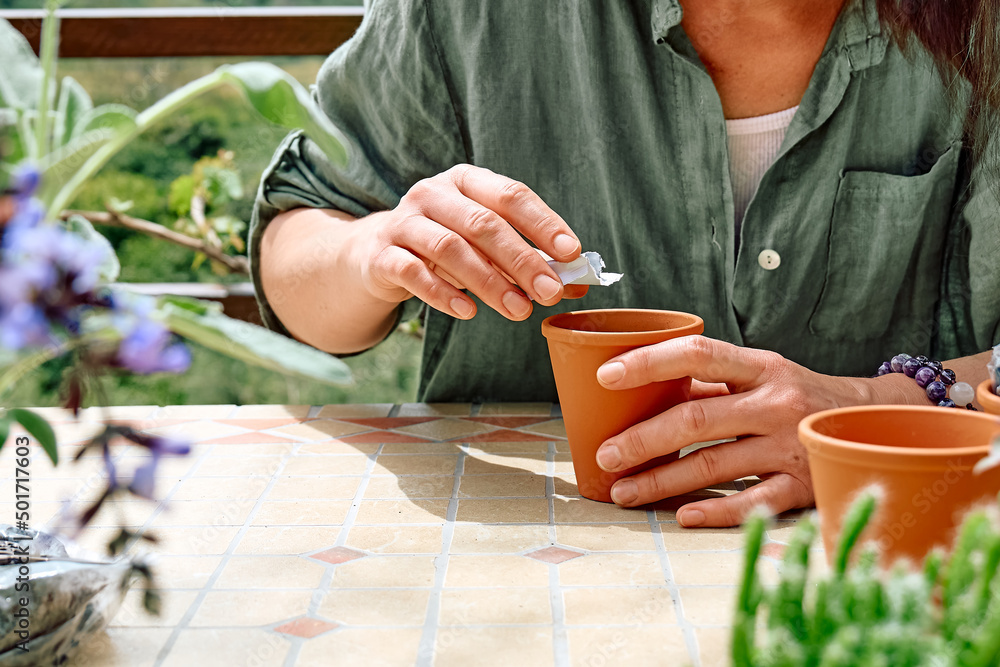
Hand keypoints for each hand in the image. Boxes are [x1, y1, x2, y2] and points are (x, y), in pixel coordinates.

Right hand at [357, 164, 587, 320]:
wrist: (375, 256)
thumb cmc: (444, 245)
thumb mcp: (484, 245)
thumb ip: (527, 258)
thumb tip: (577, 284)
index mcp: (466, 180)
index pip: (511, 195)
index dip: (544, 223)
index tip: (572, 253)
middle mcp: (433, 193)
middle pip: (483, 224)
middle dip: (522, 259)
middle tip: (550, 292)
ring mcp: (403, 222)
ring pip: (450, 249)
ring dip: (489, 282)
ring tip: (519, 311)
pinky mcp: (381, 255)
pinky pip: (413, 273)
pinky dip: (442, 294)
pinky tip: (468, 311)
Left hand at [593, 336, 878, 526]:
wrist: (876, 423)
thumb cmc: (800, 396)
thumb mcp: (762, 375)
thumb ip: (710, 381)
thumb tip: (640, 385)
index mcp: (760, 367)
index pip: (697, 354)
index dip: (649, 363)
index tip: (606, 376)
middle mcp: (774, 403)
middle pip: (695, 418)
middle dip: (642, 439)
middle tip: (604, 455)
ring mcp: (789, 445)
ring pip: (713, 464)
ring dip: (661, 481)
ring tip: (623, 492)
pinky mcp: (803, 484)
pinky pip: (752, 501)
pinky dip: (715, 509)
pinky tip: (681, 515)